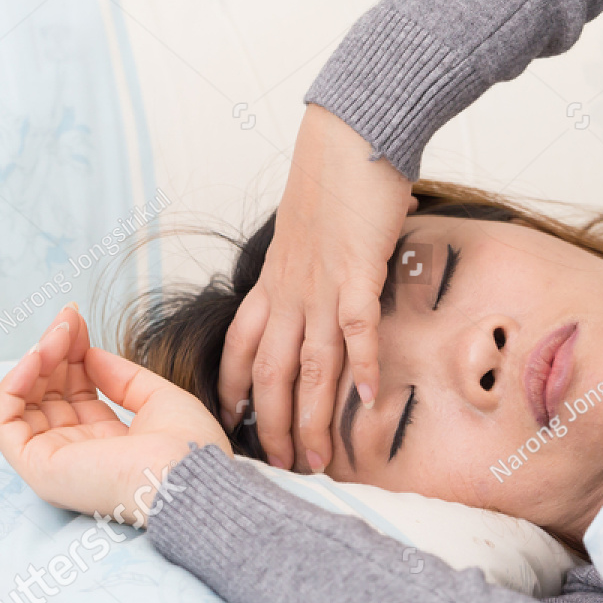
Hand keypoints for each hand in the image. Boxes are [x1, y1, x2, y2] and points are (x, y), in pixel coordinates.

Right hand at [0, 304, 229, 525]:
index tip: (77, 318)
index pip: (76, 392)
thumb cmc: (187, 446)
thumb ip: (121, 377)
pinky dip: (13, 386)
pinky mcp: (39, 469)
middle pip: (50, 393)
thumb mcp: (157, 398)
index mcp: (108, 442)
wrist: (189, 477)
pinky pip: (6, 423)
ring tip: (56, 334)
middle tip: (67, 316)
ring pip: (26, 404)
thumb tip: (90, 353)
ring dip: (36, 361)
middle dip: (55, 350)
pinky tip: (36, 357)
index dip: (73, 353)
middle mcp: (79, 452)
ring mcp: (56, 462)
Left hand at [218, 103, 412, 471]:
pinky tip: (368, 402)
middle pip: (272, 373)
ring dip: (312, 417)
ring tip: (316, 459)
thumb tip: (329, 289)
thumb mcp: (306, 232)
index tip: (233, 427)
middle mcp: (289, 290)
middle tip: (278, 468)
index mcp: (273, 280)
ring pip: (310, 365)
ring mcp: (321, 283)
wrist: (349, 134)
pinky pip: (357, 328)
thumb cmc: (333, 178)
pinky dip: (362, 366)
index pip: (242, 348)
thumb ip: (311, 268)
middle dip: (271, 426)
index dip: (236, 391)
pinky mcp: (356, 269)